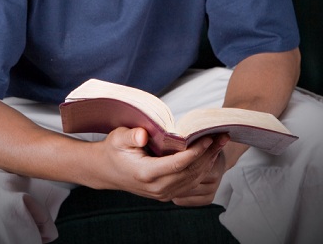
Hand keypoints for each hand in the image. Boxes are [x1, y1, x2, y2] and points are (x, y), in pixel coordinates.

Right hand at [84, 127, 228, 204]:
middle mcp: (157, 188)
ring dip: (208, 162)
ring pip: (192, 180)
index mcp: (146, 173)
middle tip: (222, 137)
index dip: (195, 152)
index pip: (178, 164)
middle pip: (190, 173)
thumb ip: (130, 135)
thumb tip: (142, 134)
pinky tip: (209, 156)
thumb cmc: (114, 149)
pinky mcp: (166, 194)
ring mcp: (162, 194)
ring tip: (220, 144)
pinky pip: (189, 184)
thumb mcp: (118, 137)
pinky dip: (201, 170)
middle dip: (208, 155)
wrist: (106, 171)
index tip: (207, 138)